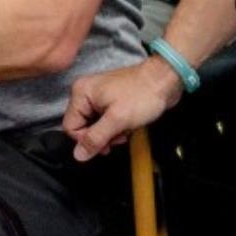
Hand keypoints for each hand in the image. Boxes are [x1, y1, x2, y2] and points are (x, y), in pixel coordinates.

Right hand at [64, 57, 183, 160]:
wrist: (165, 80)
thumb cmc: (143, 94)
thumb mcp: (117, 120)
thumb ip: (95, 138)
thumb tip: (78, 155)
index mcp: (81, 92)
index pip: (71, 127)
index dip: (87, 139)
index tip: (106, 141)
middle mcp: (86, 92)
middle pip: (82, 127)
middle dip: (101, 137)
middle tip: (118, 135)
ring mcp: (98, 96)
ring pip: (95, 127)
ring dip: (110, 134)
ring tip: (125, 129)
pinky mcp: (110, 100)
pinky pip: (105, 121)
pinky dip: (115, 127)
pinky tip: (127, 125)